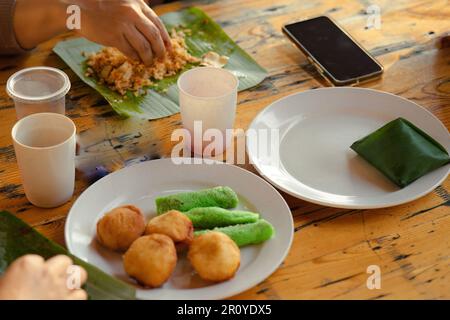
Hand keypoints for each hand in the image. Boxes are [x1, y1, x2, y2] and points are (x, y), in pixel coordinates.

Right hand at [0, 255, 87, 299]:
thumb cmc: (5, 301)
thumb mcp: (4, 285)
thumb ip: (20, 277)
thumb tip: (24, 280)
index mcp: (28, 265)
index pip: (39, 259)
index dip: (37, 270)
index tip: (33, 278)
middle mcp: (48, 272)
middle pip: (65, 262)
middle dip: (61, 269)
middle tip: (55, 279)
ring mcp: (61, 287)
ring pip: (79, 274)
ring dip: (73, 280)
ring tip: (66, 287)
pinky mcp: (70, 301)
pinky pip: (81, 294)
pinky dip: (76, 297)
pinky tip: (67, 300)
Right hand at [13, 0, 170, 65]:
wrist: (79, 9)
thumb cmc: (102, 7)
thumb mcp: (124, 3)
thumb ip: (139, 12)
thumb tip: (155, 33)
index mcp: (137, 4)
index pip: (158, 23)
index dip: (165, 38)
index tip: (169, 48)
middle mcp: (132, 13)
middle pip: (154, 36)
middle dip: (160, 50)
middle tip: (161, 58)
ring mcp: (123, 25)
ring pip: (144, 47)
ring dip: (148, 57)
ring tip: (148, 62)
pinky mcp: (113, 36)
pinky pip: (130, 51)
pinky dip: (135, 57)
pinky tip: (136, 59)